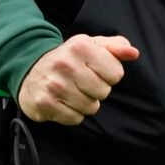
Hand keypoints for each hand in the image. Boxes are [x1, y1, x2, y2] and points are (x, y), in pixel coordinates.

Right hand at [18, 34, 139, 124]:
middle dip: (97, 90)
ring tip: (73, 92)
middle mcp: (65, 64)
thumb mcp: (91, 45)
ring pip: (91, 107)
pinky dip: (72, 114)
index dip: (109, 75)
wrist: (30, 69)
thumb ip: (115, 47)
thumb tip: (133, 53)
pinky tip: (64, 102)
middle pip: (104, 92)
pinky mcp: (45, 103)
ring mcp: (54, 85)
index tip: (96, 71)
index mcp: (80, 47)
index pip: (116, 74)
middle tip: (83, 82)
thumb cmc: (69, 58)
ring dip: (85, 103)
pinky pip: (75, 119)